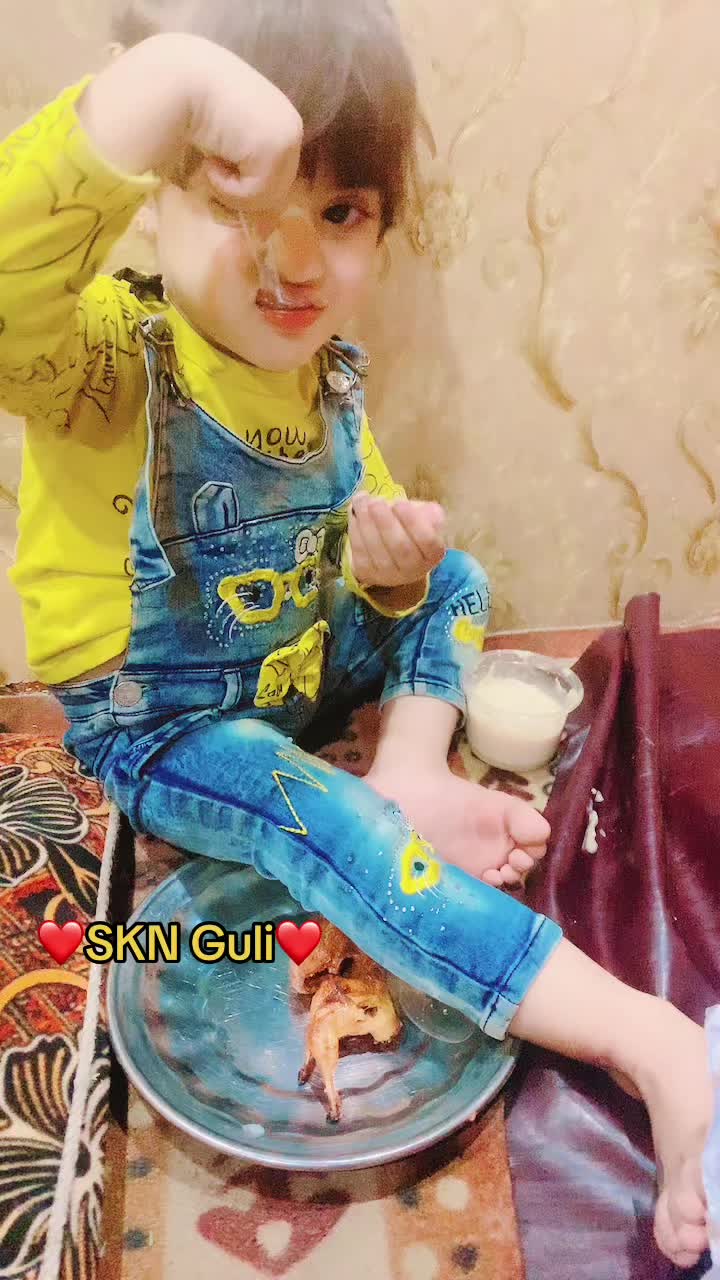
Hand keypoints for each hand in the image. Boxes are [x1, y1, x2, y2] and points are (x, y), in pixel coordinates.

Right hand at [78, 33, 301, 214]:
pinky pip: (255, 195)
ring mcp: (287, 137)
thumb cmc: (190, 104)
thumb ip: (243, 160)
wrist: (178, 81)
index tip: (217, 168)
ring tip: (210, 162)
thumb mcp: (226, 134)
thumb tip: (250, 210)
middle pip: (277, 189)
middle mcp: (290, 125)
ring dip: (232, 190)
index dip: (247, 183)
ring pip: (267, 197)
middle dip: (242, 191)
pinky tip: (211, 161)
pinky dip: (228, 188)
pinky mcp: (275, 149)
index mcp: (280, 119)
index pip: (277, 173)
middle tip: (211, 168)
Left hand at [349, 494, 446, 589]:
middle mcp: (413, 569)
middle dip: (386, 522)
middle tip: (376, 503)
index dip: (413, 521)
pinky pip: (360, 551)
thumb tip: (408, 506)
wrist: (394, 554)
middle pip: (400, 547)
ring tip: (361, 500)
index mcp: (432, 554)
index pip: (427, 540)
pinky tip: (355, 512)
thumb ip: (425, 510)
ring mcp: (388, 575)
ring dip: (366, 522)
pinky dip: (355, 529)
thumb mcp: (427, 517)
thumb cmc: (413, 530)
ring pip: (376, 550)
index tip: (400, 503)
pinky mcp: (367, 573)